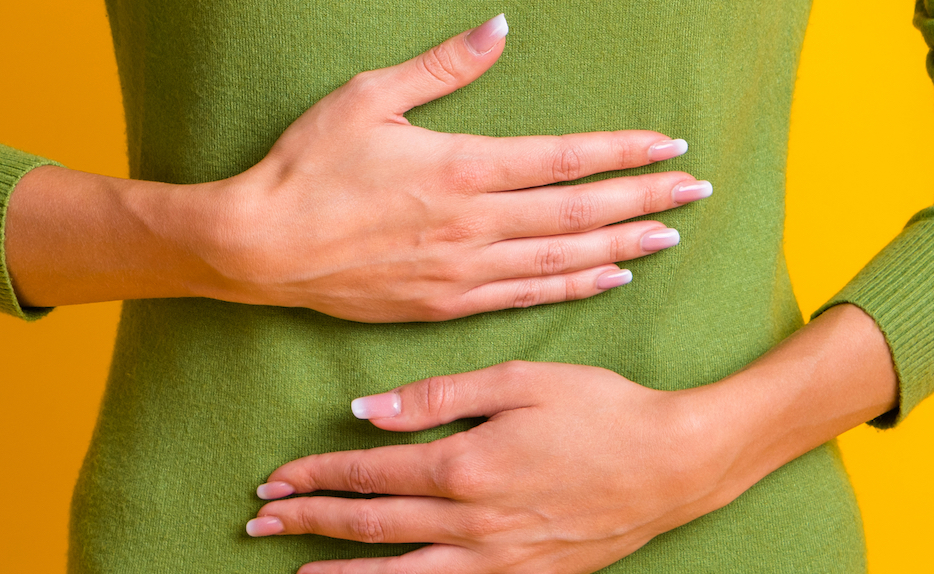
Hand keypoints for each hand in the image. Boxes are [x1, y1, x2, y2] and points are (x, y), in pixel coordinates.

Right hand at [190, 15, 715, 321]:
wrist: (259, 247)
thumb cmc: (308, 163)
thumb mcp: (370, 95)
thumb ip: (443, 65)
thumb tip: (499, 25)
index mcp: (460, 166)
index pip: (564, 160)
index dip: (622, 154)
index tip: (669, 147)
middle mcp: (473, 223)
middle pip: (578, 213)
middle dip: (643, 200)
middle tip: (698, 192)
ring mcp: (461, 270)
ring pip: (562, 260)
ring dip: (621, 246)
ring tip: (670, 236)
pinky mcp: (444, 305)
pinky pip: (527, 296)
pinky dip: (574, 287)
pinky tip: (607, 277)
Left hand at [241, 359, 734, 571]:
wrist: (672, 466)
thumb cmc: (601, 410)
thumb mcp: (521, 380)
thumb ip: (439, 397)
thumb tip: (368, 412)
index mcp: (466, 466)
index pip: (370, 475)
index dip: (316, 476)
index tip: (275, 479)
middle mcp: (472, 525)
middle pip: (371, 527)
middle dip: (310, 523)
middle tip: (261, 523)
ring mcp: (497, 562)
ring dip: (342, 571)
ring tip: (298, 570)